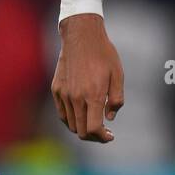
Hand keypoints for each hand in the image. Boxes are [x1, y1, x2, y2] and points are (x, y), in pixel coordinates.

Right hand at [52, 14, 124, 142]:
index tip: (110, 136)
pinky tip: (83, 115)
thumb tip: (109, 118)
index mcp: (93, 95)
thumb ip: (116, 99)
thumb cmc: (104, 55)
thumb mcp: (119, 75)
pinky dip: (72, 120)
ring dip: (83, 129)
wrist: (82, 37)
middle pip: (80, 131)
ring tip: (95, 124)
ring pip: (70, 124)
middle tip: (105, 133)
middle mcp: (76, 97)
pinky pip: (62, 113)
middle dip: (94, 136)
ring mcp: (63, 94)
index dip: (102, 137)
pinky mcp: (56, 90)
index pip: (93, 128)